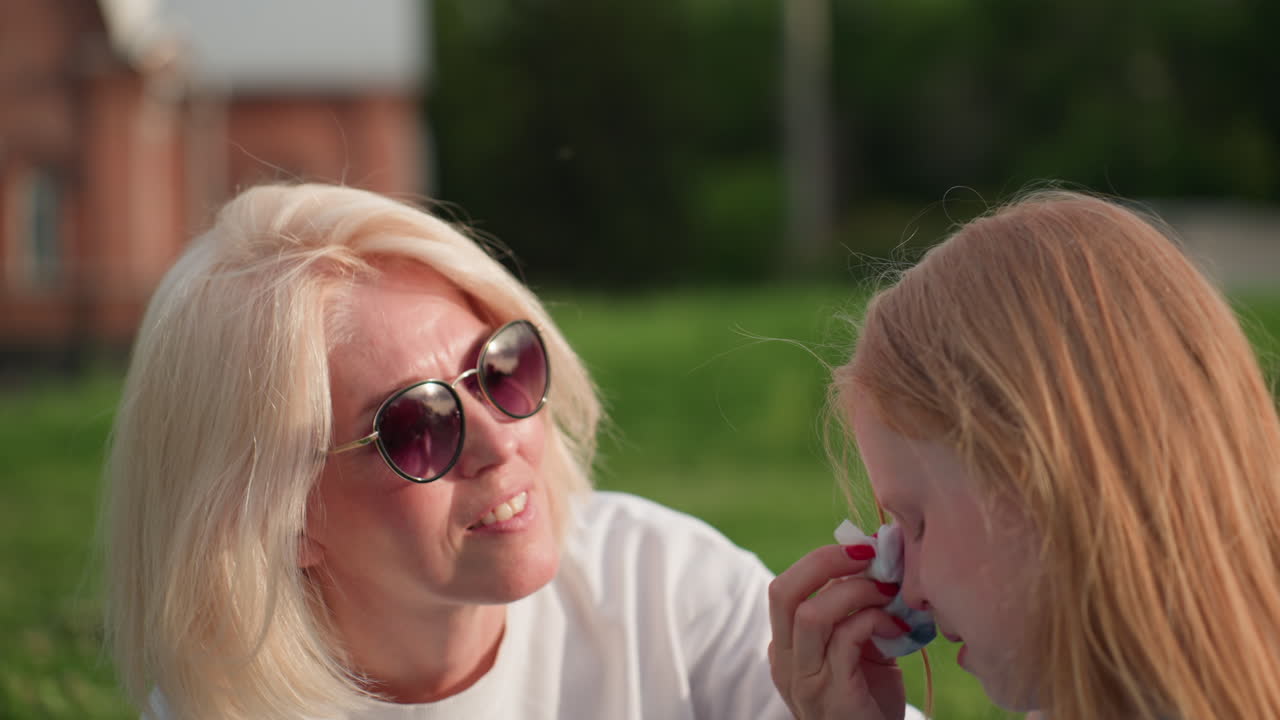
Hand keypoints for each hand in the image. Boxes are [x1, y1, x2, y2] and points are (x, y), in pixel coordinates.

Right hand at [768, 544, 909, 719]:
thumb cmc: (870, 698)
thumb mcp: (856, 649)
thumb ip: (855, 612)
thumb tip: (878, 558)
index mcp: (785, 646)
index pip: (784, 588)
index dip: (820, 560)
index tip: (861, 549)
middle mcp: (785, 662)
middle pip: (784, 592)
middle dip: (826, 562)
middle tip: (867, 554)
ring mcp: (805, 680)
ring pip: (811, 614)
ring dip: (855, 591)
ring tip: (888, 591)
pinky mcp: (833, 695)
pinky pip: (845, 640)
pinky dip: (874, 621)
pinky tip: (897, 624)